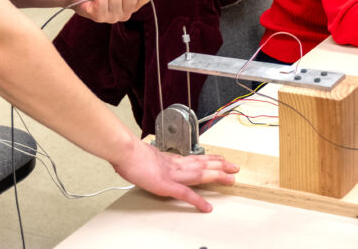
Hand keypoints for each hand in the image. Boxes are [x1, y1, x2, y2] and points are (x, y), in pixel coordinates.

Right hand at [111, 140, 237, 211]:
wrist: (124, 150)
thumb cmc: (128, 153)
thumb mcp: (141, 154)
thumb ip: (148, 160)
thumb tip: (144, 160)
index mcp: (168, 160)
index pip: (193, 159)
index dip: (208, 159)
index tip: (219, 159)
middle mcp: (174, 165)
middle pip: (202, 164)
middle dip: (219, 166)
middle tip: (234, 167)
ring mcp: (172, 175)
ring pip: (199, 175)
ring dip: (216, 176)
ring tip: (230, 178)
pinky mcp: (166, 186)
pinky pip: (185, 195)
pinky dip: (197, 201)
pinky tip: (206, 207)